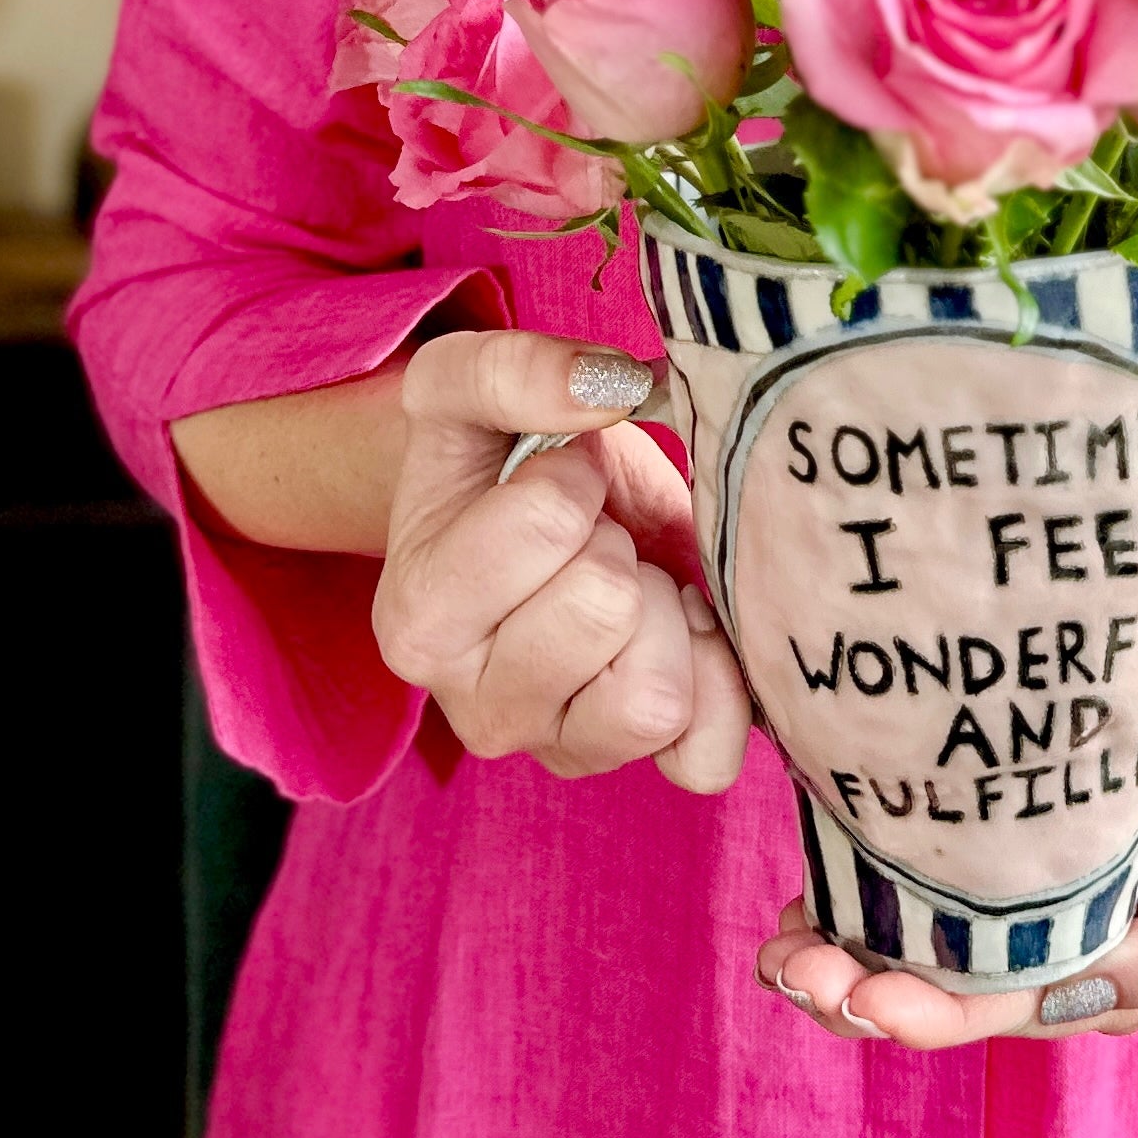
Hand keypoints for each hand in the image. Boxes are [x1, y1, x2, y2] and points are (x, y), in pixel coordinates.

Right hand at [372, 330, 751, 790]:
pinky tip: (681, 634)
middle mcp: (476, 710)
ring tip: (632, 582)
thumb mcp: (470, 385)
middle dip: (618, 544)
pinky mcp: (633, 767)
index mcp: (418, 619)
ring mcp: (556, 751)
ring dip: (664, 613)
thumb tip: (602, 385)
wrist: (536, 518)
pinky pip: (705, 757)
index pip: (548, 521)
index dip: (573, 476)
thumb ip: (513, 369)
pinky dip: (718, 686)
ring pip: (653, 695)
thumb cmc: (501, 457)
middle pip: (605, 605)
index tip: (558, 480)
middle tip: (596, 537)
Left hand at [757, 504, 1137, 1042]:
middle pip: (935, 987)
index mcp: (1098, 962)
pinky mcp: (968, 821)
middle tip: (790, 967)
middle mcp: (1037, 936)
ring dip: (835, 954)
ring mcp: (997, 883)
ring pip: (905, 943)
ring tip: (779, 946)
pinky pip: (896, 872)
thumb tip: (1059, 998)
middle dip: (855, 991)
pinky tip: (797, 887)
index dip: (926, 1011)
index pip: (997, 1005)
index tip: (860, 996)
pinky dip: (842, 890)